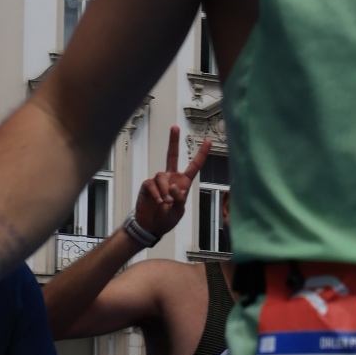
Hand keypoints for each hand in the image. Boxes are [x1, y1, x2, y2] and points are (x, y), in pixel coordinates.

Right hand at [127, 129, 212, 245]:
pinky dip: (156, 192)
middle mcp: (171, 178)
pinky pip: (152, 184)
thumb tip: (175, 186)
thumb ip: (180, 199)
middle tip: (175, 127)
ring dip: (165, 188)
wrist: (150, 226)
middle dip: (173, 141)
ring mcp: (159, 181)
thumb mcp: (178, 212)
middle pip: (171, 155)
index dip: (201, 154)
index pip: (194, 166)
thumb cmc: (167, 219)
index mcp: (183, 183)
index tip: (208, 141)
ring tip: (165, 201)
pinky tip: (158, 201)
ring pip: (162, 175)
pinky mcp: (147, 186)